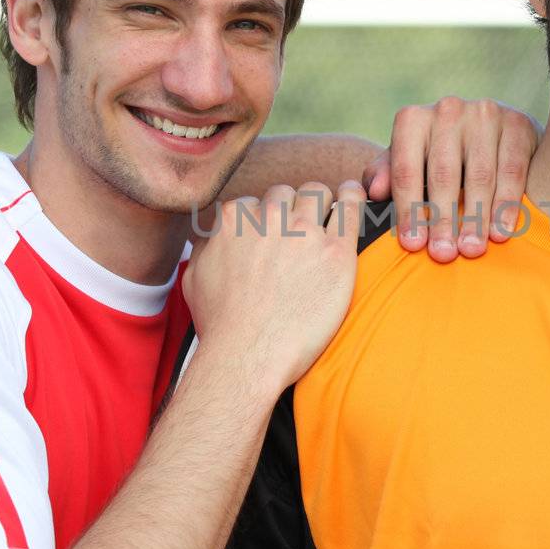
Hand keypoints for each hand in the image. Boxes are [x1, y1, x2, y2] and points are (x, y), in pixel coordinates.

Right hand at [183, 181, 364, 390]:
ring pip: (317, 193)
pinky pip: (351, 209)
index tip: (270, 233)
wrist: (249, 355)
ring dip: (319, 202)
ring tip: (326, 214)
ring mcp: (305, 233)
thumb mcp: (194, 278)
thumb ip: (203, 247)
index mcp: (234, 220)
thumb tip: (208, 236)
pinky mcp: (336, 251)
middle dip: (290, 207)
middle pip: (286, 193)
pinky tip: (355, 196)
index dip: (262, 217)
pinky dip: (353, 198)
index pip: (253, 202)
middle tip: (297, 230)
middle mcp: (270, 219)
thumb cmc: (222, 325)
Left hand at [361, 97, 540, 262]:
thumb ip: (387, 173)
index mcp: (413, 119)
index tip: (412, 245)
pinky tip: (500, 233)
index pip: (405, 170)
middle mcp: (447, 110)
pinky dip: (506, 205)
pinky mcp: (518, 124)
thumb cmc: (440, 153)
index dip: (408, 210)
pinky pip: (512, 171)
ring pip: (479, 176)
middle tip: (443, 254)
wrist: (492, 128)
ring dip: (475, 218)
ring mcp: (485, 114)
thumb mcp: (410, 159)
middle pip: (443, 175)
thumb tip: (374, 191)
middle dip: (442, 219)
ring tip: (471, 250)